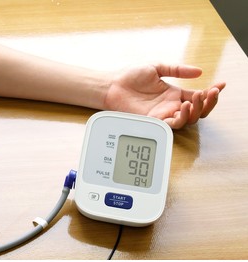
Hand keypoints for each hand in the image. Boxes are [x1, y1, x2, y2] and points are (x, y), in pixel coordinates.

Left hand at [104, 64, 225, 128]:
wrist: (112, 85)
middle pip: (197, 110)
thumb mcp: (157, 67)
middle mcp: (170, 106)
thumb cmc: (130, 77)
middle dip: (208, 103)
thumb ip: (177, 70)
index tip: (220, 85)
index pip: (197, 96)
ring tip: (198, 97)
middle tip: (211, 92)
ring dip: (197, 109)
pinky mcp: (154, 121)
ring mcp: (162, 114)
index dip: (211, 92)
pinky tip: (184, 106)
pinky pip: (172, 124)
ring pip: (188, 119)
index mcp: (172, 94)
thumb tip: (199, 71)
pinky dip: (182, 117)